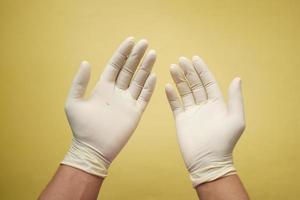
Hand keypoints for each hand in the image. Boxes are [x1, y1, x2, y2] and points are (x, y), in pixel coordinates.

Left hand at [62, 37, 156, 176]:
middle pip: (129, 70)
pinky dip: (149, 87)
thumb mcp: (74, 102)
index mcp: (103, 87)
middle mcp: (117, 92)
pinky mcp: (135, 112)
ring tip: (153, 53)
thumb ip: (79, 82)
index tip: (131, 40)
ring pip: (139, 80)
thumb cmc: (81, 128)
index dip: (123, 53)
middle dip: (136, 56)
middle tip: (145, 42)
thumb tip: (86, 62)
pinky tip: (154, 75)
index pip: (115, 65)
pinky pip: (144, 97)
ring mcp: (127, 102)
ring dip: (146, 67)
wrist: (92, 149)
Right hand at [165, 56, 244, 186]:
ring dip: (179, 79)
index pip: (208, 82)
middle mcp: (204, 105)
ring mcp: (192, 112)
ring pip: (184, 92)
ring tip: (172, 67)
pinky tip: (168, 86)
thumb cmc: (224, 141)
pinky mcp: (181, 119)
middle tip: (181, 60)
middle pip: (195, 84)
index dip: (202, 70)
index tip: (195, 58)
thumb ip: (235, 98)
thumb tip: (237, 78)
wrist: (207, 160)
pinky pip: (175, 104)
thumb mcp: (235, 119)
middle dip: (188, 71)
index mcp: (217, 104)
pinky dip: (171, 95)